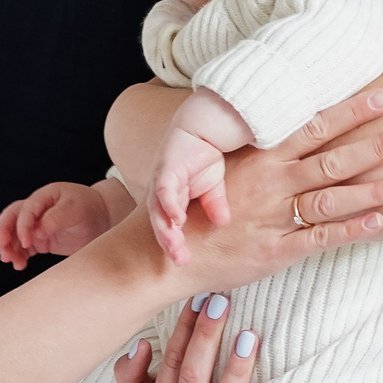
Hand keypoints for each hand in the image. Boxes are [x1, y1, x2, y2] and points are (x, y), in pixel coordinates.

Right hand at [0, 181, 126, 270]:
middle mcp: (36, 210)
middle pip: (11, 218)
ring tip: (12, 261)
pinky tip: (19, 264)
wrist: (102, 219)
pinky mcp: (40, 240)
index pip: (25, 209)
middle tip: (4, 248)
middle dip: (4, 233)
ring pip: (14, 234)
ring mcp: (37, 225)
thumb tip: (37, 231)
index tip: (26, 242)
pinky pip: (24, 247)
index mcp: (44, 197)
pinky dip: (19, 256)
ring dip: (9, 247)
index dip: (23, 226)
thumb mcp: (76, 209)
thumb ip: (56, 218)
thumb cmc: (89, 209)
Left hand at [148, 128, 229, 266]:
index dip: (175, 243)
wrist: (206, 121)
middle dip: (169, 242)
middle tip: (180, 260)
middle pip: (161, 221)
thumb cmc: (207, 151)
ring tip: (175, 246)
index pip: (170, 225)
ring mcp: (162, 178)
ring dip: (166, 228)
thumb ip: (216, 204)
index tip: (185, 261)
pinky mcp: (166, 167)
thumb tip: (224, 223)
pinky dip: (169, 205)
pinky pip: (165, 189)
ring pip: (159, 209)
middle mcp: (164, 190)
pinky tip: (177, 219)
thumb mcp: (215, 184)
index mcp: (174, 196)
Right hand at [164, 90, 382, 299]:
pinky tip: (377, 221)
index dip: (351, 111)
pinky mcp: (277, 250)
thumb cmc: (199, 207)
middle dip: (374, 146)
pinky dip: (350, 230)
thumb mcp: (228, 168)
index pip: (315, 126)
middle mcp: (272, 183)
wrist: (168, 253)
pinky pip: (319, 238)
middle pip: (332, 159)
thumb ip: (264, 152)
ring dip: (372, 190)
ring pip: (332, 199)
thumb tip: (299, 130)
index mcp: (262, 157)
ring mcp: (276, 217)